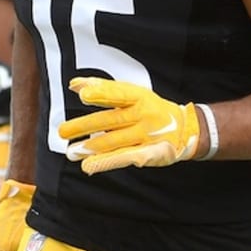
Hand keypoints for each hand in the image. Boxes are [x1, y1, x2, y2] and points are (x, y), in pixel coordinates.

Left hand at [58, 78, 204, 173]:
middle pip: (112, 119)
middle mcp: (145, 115)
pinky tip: (91, 165)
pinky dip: (107, 162)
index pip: (119, 93)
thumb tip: (75, 84)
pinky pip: (126, 157)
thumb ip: (104, 89)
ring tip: (72, 151)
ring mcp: (148, 135)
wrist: (187, 129)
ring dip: (92, 146)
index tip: (83, 94)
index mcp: (141, 97)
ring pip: (116, 141)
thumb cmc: (153, 109)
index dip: (102, 93)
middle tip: (64, 131)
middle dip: (86, 125)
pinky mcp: (150, 153)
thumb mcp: (134, 94)